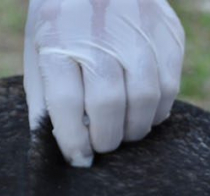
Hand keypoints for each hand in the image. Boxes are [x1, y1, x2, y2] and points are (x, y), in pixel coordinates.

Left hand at [24, 0, 184, 166]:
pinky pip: (169, 88)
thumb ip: (46, 99)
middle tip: (103, 145)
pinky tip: (142, 109)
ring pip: (145, 100)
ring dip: (134, 128)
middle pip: (109, 104)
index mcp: (59, 40)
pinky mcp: (168, 35)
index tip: (79, 158)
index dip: (74, 141)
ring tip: (123, 131)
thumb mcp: (39, 50)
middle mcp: (101, 35)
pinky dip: (156, 110)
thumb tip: (65, 148)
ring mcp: (139, 32)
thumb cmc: (64, 22)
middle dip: (106, 138)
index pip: (68, 105)